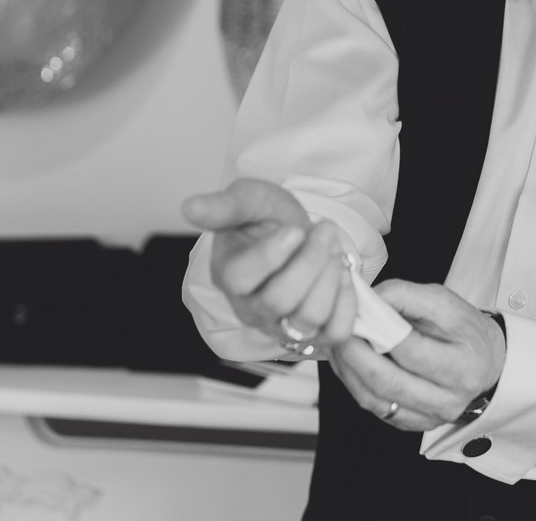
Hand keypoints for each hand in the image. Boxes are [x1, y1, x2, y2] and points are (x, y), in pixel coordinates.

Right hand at [182, 179, 357, 353]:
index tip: (293, 230)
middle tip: (324, 231)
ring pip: (309, 317)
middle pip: (280, 300)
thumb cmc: (267, 220)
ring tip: (333, 249)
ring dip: (330, 277)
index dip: (271, 255)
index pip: (241, 279)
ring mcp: (282, 326)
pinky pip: (336, 332)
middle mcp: (252, 309)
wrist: (296, 233)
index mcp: (229, 275)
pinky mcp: (314, 335)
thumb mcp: (247, 200)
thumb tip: (189, 207)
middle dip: (310, 260)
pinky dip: (346, 303)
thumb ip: (223, 206)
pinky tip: (342, 275)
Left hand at [329, 280, 504, 431]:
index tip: (355, 312)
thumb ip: (406, 296)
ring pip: (376, 399)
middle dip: (354, 354)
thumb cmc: (464, 330)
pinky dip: (354, 384)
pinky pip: (375, 408)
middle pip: (389, 381)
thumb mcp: (445, 301)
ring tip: (338, 344)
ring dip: (348, 371)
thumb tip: (368, 301)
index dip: (378, 330)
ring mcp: (430, 417)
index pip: (411, 350)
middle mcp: (449, 399)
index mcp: (463, 366)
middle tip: (336, 330)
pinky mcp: (414, 424)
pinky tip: (347, 363)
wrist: (484, 362)